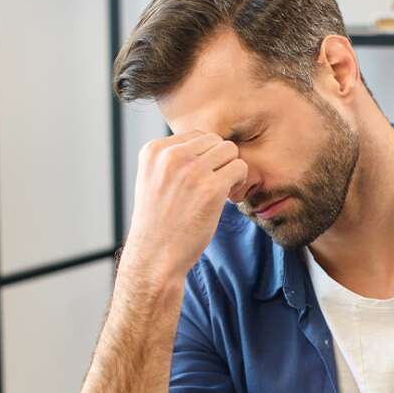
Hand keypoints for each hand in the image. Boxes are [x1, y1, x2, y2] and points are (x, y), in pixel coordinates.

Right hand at [123, 130, 249, 282]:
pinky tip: (227, 198)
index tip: (199, 179)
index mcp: (153, 150)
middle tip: (214, 185)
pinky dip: (239, 182)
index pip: (195, 136)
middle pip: (214, 140)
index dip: (204, 157)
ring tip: (220, 191)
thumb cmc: (158, 223)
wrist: (155, 256)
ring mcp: (192, 171)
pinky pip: (240, 168)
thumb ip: (172, 159)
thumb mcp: (153, 180)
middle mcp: (171, 156)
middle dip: (219, 161)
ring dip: (230, 170)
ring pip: (230, 150)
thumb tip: (207, 144)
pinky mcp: (212, 188)